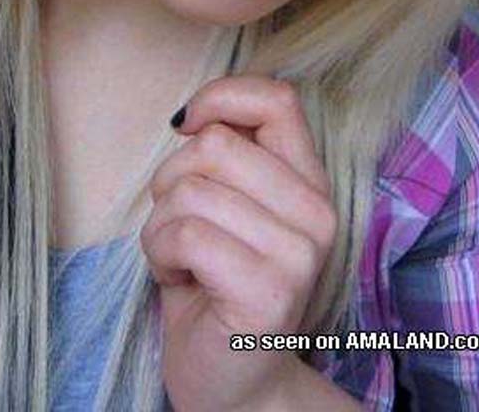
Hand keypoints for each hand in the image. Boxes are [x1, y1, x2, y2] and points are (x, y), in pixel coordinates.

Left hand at [140, 75, 336, 411]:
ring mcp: (299, 253)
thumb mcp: (229, 206)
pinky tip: (178, 281)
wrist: (232, 384)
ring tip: (179, 258)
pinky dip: (161, 254)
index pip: (277, 99)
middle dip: (170, 181)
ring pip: (192, 189)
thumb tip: (193, 115)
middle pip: (216, 144)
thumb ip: (229, 156)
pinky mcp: (270, 290)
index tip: (187, 125)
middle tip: (179, 225)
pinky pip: (186, 234)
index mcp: (310, 181)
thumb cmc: (216, 285)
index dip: (221, 96)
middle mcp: (317, 212)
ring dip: (160, 225)